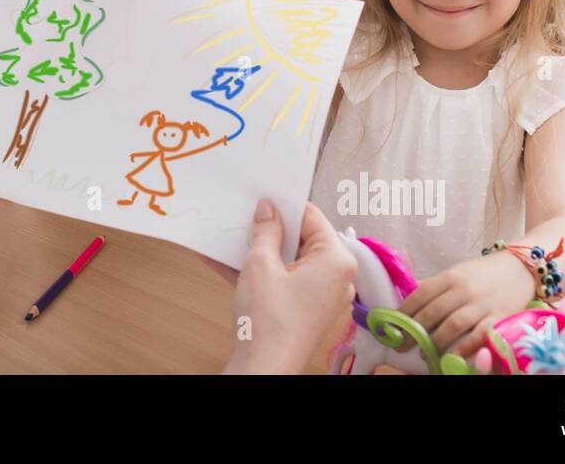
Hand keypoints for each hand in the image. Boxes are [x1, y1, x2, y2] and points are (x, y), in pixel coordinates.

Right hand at [210, 200, 355, 373]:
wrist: (264, 367)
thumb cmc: (270, 322)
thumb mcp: (260, 264)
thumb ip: (265, 231)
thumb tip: (267, 211)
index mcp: (336, 260)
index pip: (311, 217)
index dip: (284, 206)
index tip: (263, 197)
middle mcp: (336, 277)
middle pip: (302, 239)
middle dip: (271, 230)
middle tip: (247, 217)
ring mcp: (321, 295)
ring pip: (289, 260)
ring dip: (261, 251)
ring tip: (233, 239)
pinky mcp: (305, 309)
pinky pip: (283, 280)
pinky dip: (260, 272)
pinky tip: (227, 263)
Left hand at [396, 252, 536, 358]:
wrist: (522, 268)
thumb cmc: (484, 273)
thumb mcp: (456, 272)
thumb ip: (436, 286)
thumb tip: (408, 298)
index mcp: (450, 276)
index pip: (420, 294)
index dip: (403, 312)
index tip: (392, 326)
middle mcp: (464, 289)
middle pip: (433, 312)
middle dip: (414, 331)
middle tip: (402, 345)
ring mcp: (482, 303)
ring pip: (453, 325)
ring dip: (436, 342)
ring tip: (425, 353)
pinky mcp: (500, 317)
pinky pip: (479, 335)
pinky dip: (465, 347)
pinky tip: (454, 357)